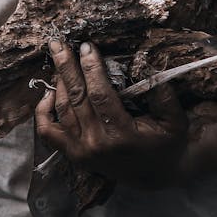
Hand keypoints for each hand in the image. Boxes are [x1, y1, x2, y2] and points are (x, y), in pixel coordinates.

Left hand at [34, 40, 190, 187]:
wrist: (158, 173)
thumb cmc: (167, 141)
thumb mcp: (174, 118)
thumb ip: (163, 92)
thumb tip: (146, 62)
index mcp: (121, 135)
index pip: (99, 94)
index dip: (91, 68)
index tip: (87, 46)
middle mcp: (97, 144)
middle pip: (76, 98)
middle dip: (67, 67)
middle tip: (59, 43)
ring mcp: (81, 152)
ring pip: (62, 109)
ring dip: (58, 81)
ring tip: (58, 57)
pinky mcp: (73, 155)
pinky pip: (48, 131)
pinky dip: (43, 111)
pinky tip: (49, 91)